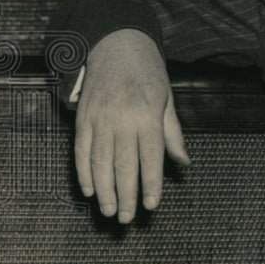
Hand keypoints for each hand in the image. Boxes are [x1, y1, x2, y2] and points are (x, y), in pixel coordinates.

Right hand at [74, 29, 189, 222]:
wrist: (115, 44)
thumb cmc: (147, 73)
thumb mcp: (166, 99)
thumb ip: (172, 134)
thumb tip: (183, 163)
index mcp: (147, 114)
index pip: (151, 157)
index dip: (151, 184)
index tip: (151, 206)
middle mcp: (122, 119)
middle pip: (123, 165)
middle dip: (125, 195)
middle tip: (126, 218)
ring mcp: (98, 119)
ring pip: (99, 162)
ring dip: (103, 190)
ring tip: (108, 211)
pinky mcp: (82, 118)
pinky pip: (80, 151)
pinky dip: (83, 173)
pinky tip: (89, 190)